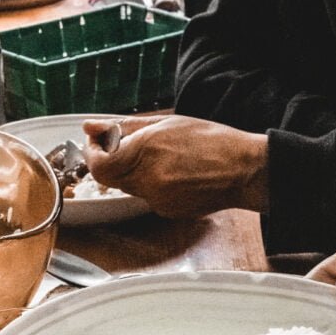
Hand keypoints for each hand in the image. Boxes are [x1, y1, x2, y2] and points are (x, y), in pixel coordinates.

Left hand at [82, 114, 269, 216]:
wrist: (243, 170)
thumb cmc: (213, 142)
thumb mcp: (166, 123)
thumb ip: (124, 126)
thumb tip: (92, 126)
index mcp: (145, 151)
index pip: (98, 165)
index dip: (92, 155)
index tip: (96, 144)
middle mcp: (148, 179)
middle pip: (110, 178)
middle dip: (112, 161)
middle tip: (122, 147)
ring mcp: (157, 199)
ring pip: (128, 187)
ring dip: (133, 172)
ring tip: (159, 157)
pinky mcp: (167, 211)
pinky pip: (147, 197)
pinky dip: (151, 184)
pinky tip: (173, 173)